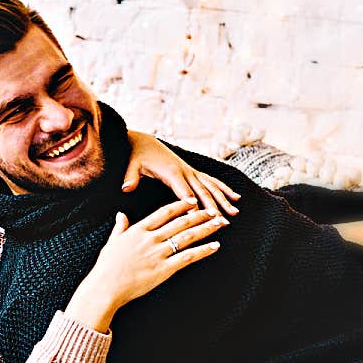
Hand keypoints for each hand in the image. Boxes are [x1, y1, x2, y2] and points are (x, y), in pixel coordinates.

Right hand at [65, 200, 226, 331]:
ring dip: (206, 228)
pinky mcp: (164, 269)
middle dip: (200, 215)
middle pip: (181, 222)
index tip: (193, 200)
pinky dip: (203, 250)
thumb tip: (121, 215)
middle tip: (214, 211)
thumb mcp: (112, 242)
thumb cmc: (106, 267)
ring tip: (219, 223)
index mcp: (138, 230)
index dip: (180, 205)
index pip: (164, 212)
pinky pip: (188, 257)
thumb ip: (120, 227)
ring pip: (188, 236)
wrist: (105, 287)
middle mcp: (150, 238)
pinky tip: (215, 246)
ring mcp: (158, 253)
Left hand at [123, 130, 240, 216]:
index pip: (184, 191)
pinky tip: (236, 197)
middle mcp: (185, 171)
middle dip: (213, 206)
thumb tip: (126, 188)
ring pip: (211, 187)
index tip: (202, 215)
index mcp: (171, 172)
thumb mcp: (132, 165)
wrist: (144, 142)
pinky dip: (224, 189)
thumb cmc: (137, 156)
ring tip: (235, 212)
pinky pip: (212, 181)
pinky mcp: (193, 172)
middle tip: (222, 221)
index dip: (193, 203)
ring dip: (223, 200)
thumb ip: (130, 177)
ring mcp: (191, 171)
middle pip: (202, 191)